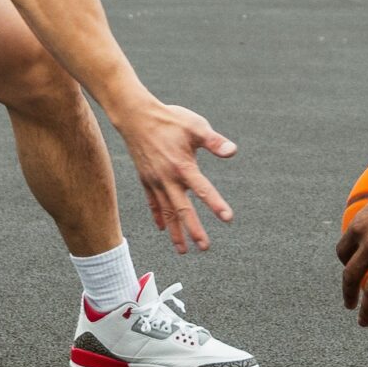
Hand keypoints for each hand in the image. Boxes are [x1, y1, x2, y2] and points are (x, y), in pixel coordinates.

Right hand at [115, 101, 236, 253]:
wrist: (135, 116)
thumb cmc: (169, 120)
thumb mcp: (195, 126)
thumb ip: (214, 141)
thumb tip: (232, 151)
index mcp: (182, 166)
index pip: (203, 189)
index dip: (216, 204)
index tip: (228, 218)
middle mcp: (168, 178)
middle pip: (182, 209)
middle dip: (193, 230)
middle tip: (204, 247)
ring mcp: (155, 181)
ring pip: (166, 212)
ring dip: (175, 231)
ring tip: (183, 250)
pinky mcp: (146, 179)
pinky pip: (152, 203)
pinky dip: (158, 216)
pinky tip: (162, 229)